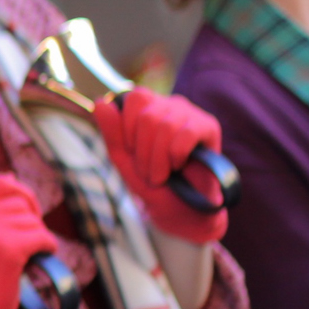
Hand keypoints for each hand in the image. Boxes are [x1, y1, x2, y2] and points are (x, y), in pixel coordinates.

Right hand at [0, 174, 59, 308]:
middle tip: (20, 243)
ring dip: (36, 238)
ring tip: (21, 256)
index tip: (23, 217)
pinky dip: (47, 248)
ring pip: (34, 222)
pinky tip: (36, 259)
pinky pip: (42, 238)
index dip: (22, 196)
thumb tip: (12, 178)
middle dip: (29, 221)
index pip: (4, 183)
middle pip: (21, 202)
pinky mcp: (8, 249)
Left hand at [93, 88, 227, 243]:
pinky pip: (186, 135)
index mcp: (148, 108)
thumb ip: (111, 132)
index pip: (132, 99)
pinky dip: (176, 157)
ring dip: (158, 160)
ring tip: (162, 175)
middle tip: (148, 171)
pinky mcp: (209, 127)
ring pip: (166, 126)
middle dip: (142, 152)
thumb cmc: (152, 181)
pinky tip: (179, 166)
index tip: (133, 153)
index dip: (128, 130)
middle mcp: (170, 105)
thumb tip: (99, 103)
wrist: (181, 209)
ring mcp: (191, 114)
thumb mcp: (124, 159)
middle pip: (147, 115)